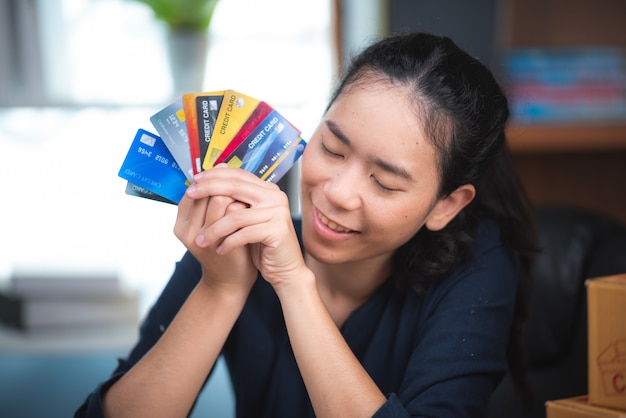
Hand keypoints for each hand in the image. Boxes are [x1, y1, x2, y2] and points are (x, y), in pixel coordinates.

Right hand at [174, 175, 256, 294]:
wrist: (230, 281)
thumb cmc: (224, 248)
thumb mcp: (212, 222)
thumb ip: (212, 200)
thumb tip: (222, 164)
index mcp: (181, 221)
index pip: (195, 187)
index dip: (213, 178)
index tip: (229, 177)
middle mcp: (185, 229)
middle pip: (207, 189)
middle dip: (226, 184)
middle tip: (241, 186)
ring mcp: (201, 236)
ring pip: (221, 198)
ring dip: (237, 195)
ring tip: (246, 199)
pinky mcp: (220, 241)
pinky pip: (234, 212)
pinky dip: (244, 207)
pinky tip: (251, 211)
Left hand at [187, 166, 308, 288]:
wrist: (284, 268)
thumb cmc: (261, 244)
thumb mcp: (245, 218)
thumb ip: (233, 200)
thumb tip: (205, 181)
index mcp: (267, 190)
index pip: (237, 175)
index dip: (214, 176)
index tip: (194, 181)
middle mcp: (275, 196)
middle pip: (236, 187)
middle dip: (209, 190)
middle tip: (191, 195)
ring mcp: (278, 212)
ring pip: (236, 215)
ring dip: (214, 229)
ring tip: (201, 240)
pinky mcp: (278, 230)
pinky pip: (244, 234)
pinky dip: (228, 243)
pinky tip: (220, 250)